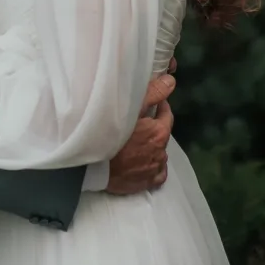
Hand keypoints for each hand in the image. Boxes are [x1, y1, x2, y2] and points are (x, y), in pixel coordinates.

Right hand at [106, 73, 174, 195]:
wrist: (93, 167)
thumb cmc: (109, 133)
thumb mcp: (130, 108)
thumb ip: (152, 93)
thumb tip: (171, 81)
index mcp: (159, 132)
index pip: (166, 115)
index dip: (159, 108)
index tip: (151, 105)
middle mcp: (161, 151)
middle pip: (161, 135)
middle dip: (153, 128)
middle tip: (139, 124)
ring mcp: (154, 168)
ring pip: (159, 154)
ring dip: (152, 148)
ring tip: (137, 144)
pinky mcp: (147, 182)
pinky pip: (157, 174)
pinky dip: (153, 167)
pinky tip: (143, 163)